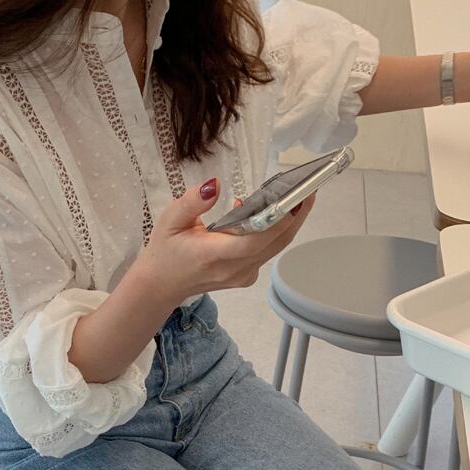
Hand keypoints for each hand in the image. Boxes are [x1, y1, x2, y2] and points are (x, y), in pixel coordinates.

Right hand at [143, 183, 316, 316]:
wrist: (161, 285)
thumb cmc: (165, 250)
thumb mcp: (169, 220)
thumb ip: (191, 203)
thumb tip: (214, 185)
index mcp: (213, 255)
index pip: (254, 240)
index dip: (278, 220)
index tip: (294, 197)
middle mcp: (233, 269)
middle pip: (275, 243)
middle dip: (295, 216)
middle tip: (308, 189)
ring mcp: (242, 276)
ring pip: (275, 248)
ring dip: (290, 223)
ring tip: (299, 196)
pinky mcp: (246, 277)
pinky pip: (268, 253)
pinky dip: (276, 233)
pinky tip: (276, 213)